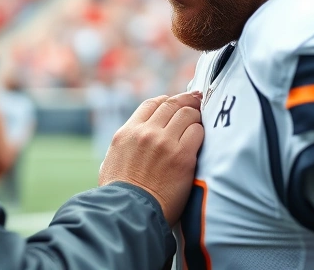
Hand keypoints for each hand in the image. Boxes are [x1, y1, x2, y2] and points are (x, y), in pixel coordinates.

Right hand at [98, 92, 203, 223]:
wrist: (130, 214)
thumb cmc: (119, 196)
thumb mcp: (111, 162)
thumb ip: (125, 145)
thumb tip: (132, 142)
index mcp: (127, 133)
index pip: (151, 104)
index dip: (166, 100)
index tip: (175, 102)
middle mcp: (145, 133)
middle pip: (172, 104)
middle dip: (187, 100)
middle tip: (197, 99)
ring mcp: (164, 142)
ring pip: (187, 114)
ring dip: (195, 116)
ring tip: (199, 122)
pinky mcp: (182, 156)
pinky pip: (197, 132)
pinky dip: (200, 132)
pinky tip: (201, 138)